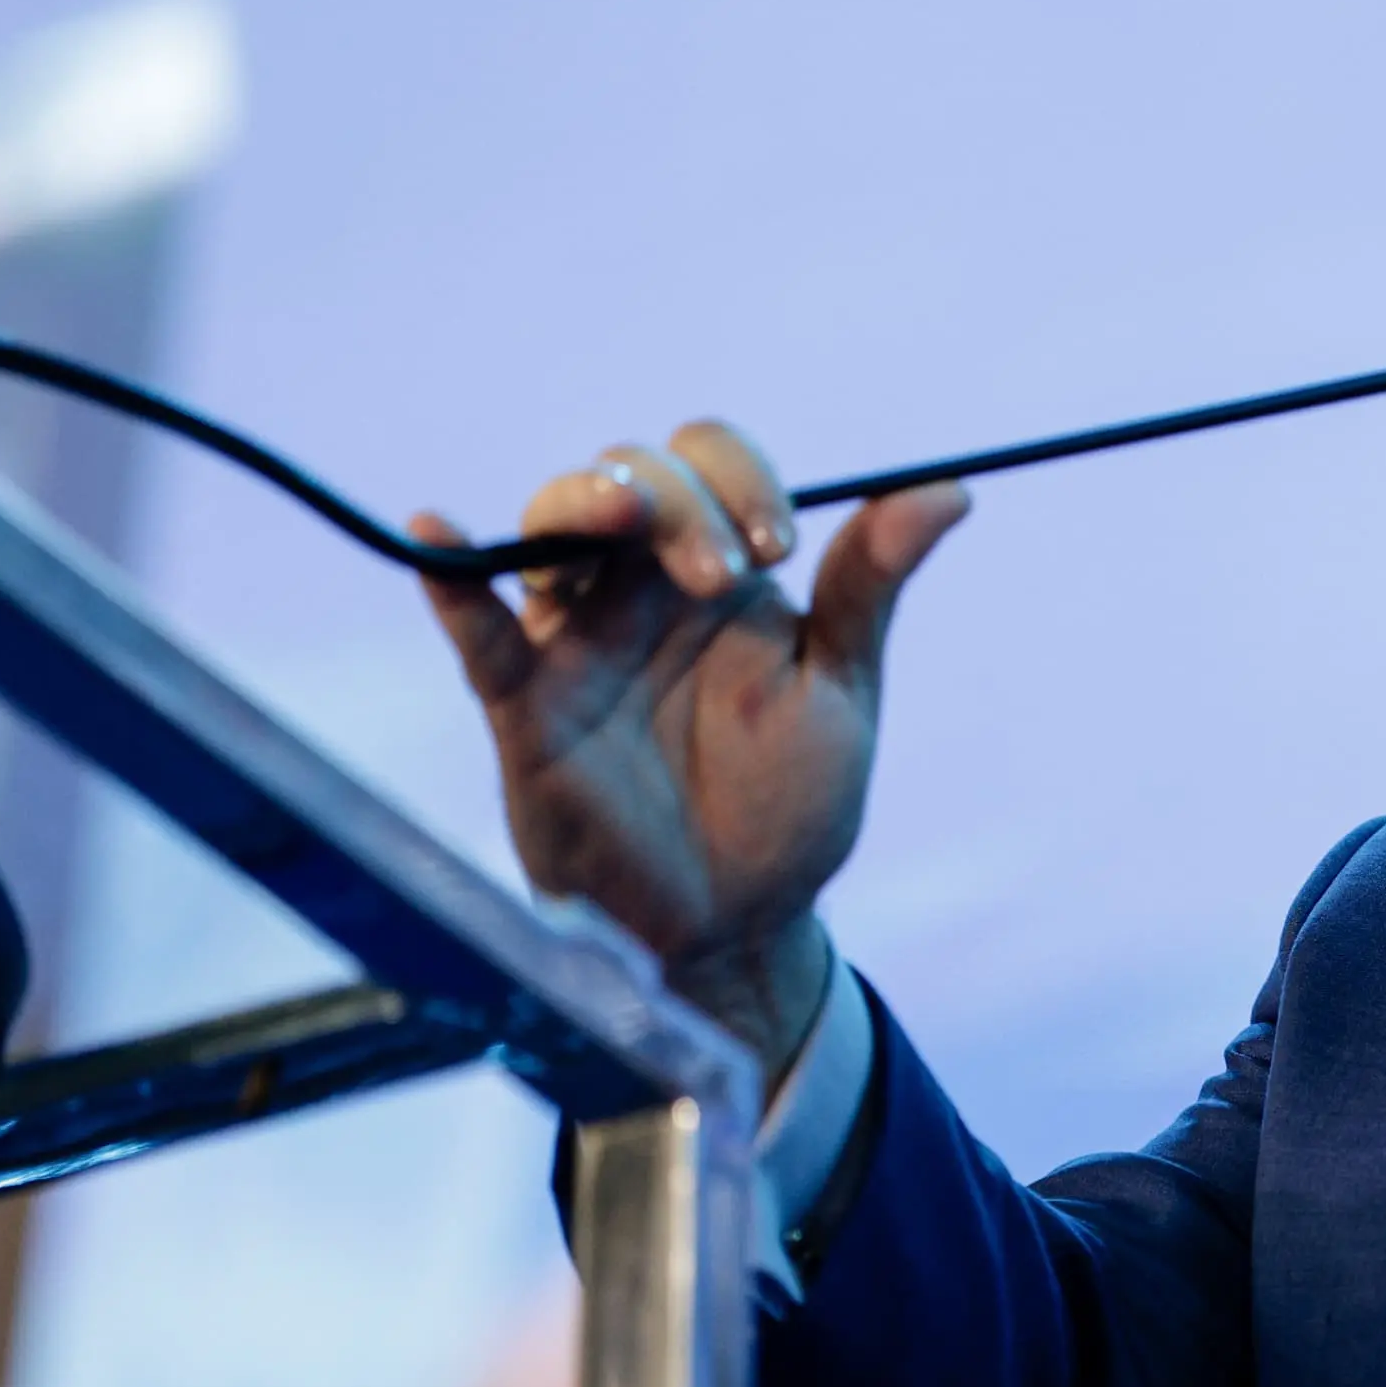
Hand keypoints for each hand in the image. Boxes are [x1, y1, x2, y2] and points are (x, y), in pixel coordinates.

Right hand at [414, 423, 969, 1083]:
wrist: (738, 922)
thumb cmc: (788, 803)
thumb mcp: (840, 690)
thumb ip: (869, 586)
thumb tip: (950, 489)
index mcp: (721, 570)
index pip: (710, 464)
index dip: (740, 480)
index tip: (780, 547)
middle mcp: (640, 587)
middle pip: (631, 478)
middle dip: (680, 504)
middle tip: (722, 578)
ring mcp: (576, 639)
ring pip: (552, 526)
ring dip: (586, 506)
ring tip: (621, 523)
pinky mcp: (525, 706)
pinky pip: (475, 633)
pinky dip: (450, 580)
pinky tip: (435, 533)